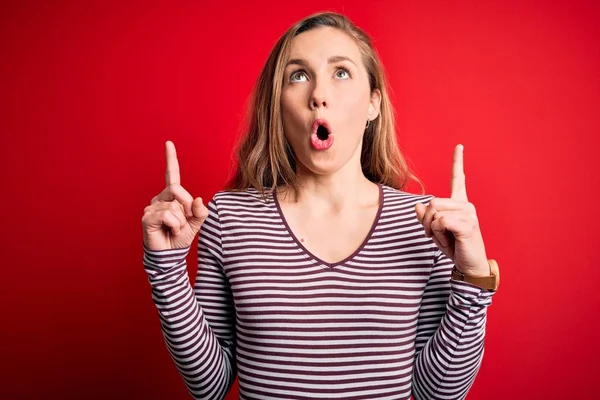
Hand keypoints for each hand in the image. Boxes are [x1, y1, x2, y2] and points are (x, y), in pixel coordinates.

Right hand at [142, 141, 208, 250]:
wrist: (170, 255)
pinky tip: (168, 231)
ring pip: (175, 206)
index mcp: (172, 196)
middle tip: (183, 223)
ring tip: (174, 230)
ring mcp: (152, 207)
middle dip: (187, 209)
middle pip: (179, 191)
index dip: (171, 158)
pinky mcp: (147, 217)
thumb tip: (199, 199)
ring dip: (181, 222)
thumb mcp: (196, 223)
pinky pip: (168, 215)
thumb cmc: (180, 238)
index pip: (172, 174)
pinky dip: (174, 225)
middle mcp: (160, 198)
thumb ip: (201, 211)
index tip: (169, 143)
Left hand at [415, 144, 488, 276]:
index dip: (458, 161)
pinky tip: (449, 240)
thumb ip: (426, 218)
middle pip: (432, 202)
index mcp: (460, 204)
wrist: (469, 265)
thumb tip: (417, 206)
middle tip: (436, 235)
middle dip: (427, 221)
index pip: (458, 179)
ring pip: (434, 213)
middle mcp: (466, 205)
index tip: (459, 145)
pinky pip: (441, 222)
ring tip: (445, 238)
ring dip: (432, 229)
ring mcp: (469, 214)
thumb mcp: (435, 231)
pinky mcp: (468, 225)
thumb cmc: (454, 247)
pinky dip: (438, 234)